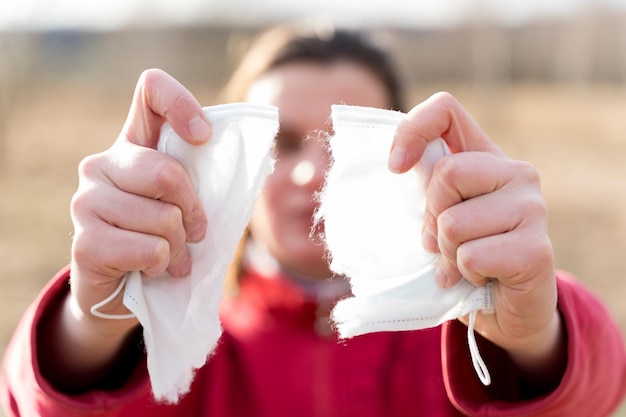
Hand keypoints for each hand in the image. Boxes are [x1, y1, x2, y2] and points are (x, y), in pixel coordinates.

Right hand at [70, 69, 210, 319]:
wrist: (121, 290)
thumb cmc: (160, 237)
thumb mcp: (183, 202)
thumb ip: (198, 178)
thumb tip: (242, 160)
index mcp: (132, 144)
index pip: (151, 90)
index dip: (181, 103)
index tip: (203, 137)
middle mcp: (101, 164)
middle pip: (167, 173)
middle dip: (193, 211)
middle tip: (194, 233)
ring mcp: (86, 201)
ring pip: (163, 218)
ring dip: (180, 247)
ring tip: (170, 255)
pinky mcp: (84, 243)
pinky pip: (151, 250)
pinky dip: (163, 265)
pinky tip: (152, 268)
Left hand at [389, 92, 563, 382]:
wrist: (504, 310)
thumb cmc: (464, 256)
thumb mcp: (438, 215)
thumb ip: (425, 189)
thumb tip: (393, 166)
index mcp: (485, 156)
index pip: (446, 109)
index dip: (412, 130)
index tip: (395, 167)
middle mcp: (516, 173)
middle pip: (447, 172)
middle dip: (431, 216)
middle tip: (442, 242)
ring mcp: (533, 208)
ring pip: (454, 222)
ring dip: (446, 253)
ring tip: (464, 263)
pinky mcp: (537, 249)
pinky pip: (471, 256)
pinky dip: (463, 274)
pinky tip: (479, 279)